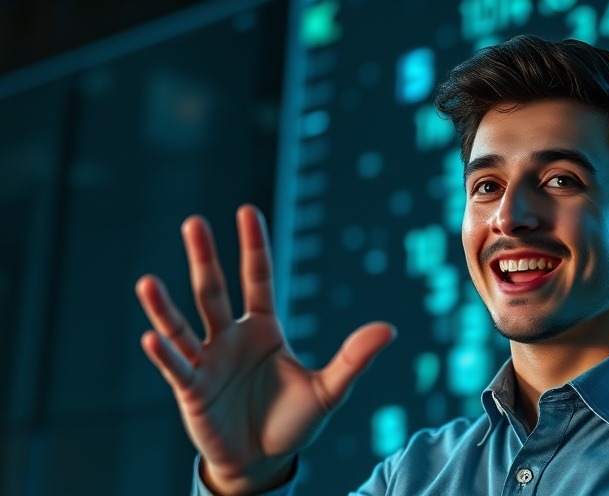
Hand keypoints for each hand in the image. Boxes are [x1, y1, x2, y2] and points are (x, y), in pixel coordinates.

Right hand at [136, 205, 394, 493]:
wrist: (264, 462)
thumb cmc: (294, 421)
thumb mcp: (329, 390)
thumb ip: (354, 358)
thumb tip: (389, 329)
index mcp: (264, 329)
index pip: (257, 279)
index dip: (254, 247)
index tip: (248, 211)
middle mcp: (231, 338)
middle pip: (214, 291)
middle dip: (205, 258)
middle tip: (194, 222)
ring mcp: (208, 362)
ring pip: (183, 327)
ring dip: (164, 306)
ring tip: (147, 282)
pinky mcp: (192, 391)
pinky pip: (176, 368)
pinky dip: (164, 354)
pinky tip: (151, 337)